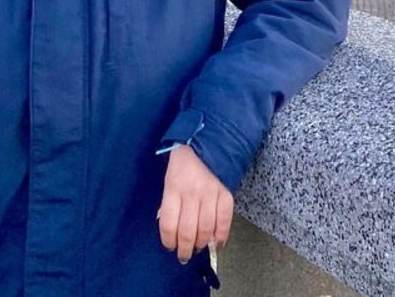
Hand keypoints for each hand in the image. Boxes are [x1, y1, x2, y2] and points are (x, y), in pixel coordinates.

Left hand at [157, 144, 233, 263]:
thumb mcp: (169, 176)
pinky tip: (217, 243)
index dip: (168, 240)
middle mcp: (192, 193)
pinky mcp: (226, 192)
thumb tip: (168, 225)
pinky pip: (225, 220)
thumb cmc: (184, 158)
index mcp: (174, 187)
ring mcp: (211, 193)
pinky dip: (221, 235)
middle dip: (185, 249)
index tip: (170, 247)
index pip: (168, 224)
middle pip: (188, 231)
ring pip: (206, 229)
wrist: (209, 137)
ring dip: (202, 244)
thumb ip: (169, 201)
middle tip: (184, 255)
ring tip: (198, 249)